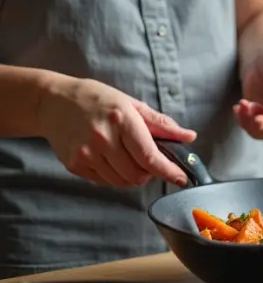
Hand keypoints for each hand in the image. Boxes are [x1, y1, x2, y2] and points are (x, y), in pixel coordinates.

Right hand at [37, 76, 196, 186]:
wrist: (53, 101)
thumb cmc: (96, 100)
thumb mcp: (131, 104)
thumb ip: (162, 124)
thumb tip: (189, 136)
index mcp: (121, 120)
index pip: (150, 157)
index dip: (168, 171)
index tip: (181, 178)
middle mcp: (103, 138)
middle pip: (137, 175)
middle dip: (149, 173)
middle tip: (148, 161)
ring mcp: (86, 153)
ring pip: (122, 182)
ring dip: (132, 176)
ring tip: (127, 157)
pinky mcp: (74, 164)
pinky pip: (104, 182)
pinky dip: (114, 176)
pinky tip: (109, 158)